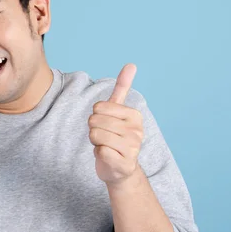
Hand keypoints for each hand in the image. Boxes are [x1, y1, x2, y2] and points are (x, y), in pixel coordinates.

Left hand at [88, 63, 143, 184]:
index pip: (98, 107)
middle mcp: (137, 131)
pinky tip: (108, 157)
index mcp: (134, 115)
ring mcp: (132, 148)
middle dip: (94, 130)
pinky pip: (100, 152)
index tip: (106, 124)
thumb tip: (131, 64)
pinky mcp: (123, 163)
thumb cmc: (115, 136)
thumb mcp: (118, 111)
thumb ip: (123, 87)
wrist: (120, 168)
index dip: (96, 116)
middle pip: (94, 121)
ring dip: (95, 142)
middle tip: (105, 137)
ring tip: (106, 146)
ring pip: (95, 135)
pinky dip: (99, 154)